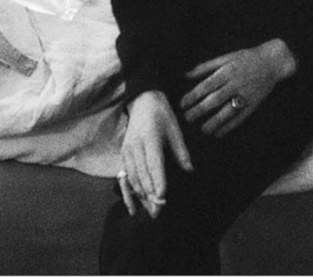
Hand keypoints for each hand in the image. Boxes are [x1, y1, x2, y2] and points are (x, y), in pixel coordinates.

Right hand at [119, 89, 192, 218]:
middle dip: (150, 195)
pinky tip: (133, 207)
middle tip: (158, 213)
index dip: (158, 181)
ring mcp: (127, 151)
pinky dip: (129, 192)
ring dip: (140, 196)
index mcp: (150, 138)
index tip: (163, 197)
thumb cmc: (161, 114)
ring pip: (132, 178)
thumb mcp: (175, 128)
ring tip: (150, 212)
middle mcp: (135, 146)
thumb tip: (189, 170)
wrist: (142, 100)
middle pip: (142, 175)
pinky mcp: (123, 154)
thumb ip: (181, 150)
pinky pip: (125, 176)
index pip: (154, 164)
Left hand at [180, 38, 297, 137]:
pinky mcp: (254, 104)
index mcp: (226, 71)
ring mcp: (245, 95)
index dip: (193, 96)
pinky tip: (219, 133)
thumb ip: (205, 67)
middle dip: (200, 110)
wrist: (272, 62)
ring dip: (214, 122)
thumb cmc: (245, 58)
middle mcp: (235, 84)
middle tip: (187, 118)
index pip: (206, 86)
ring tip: (203, 130)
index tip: (182, 104)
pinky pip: (240, 118)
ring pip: (228, 111)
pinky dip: (229, 127)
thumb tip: (186, 75)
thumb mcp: (225, 58)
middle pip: (215, 100)